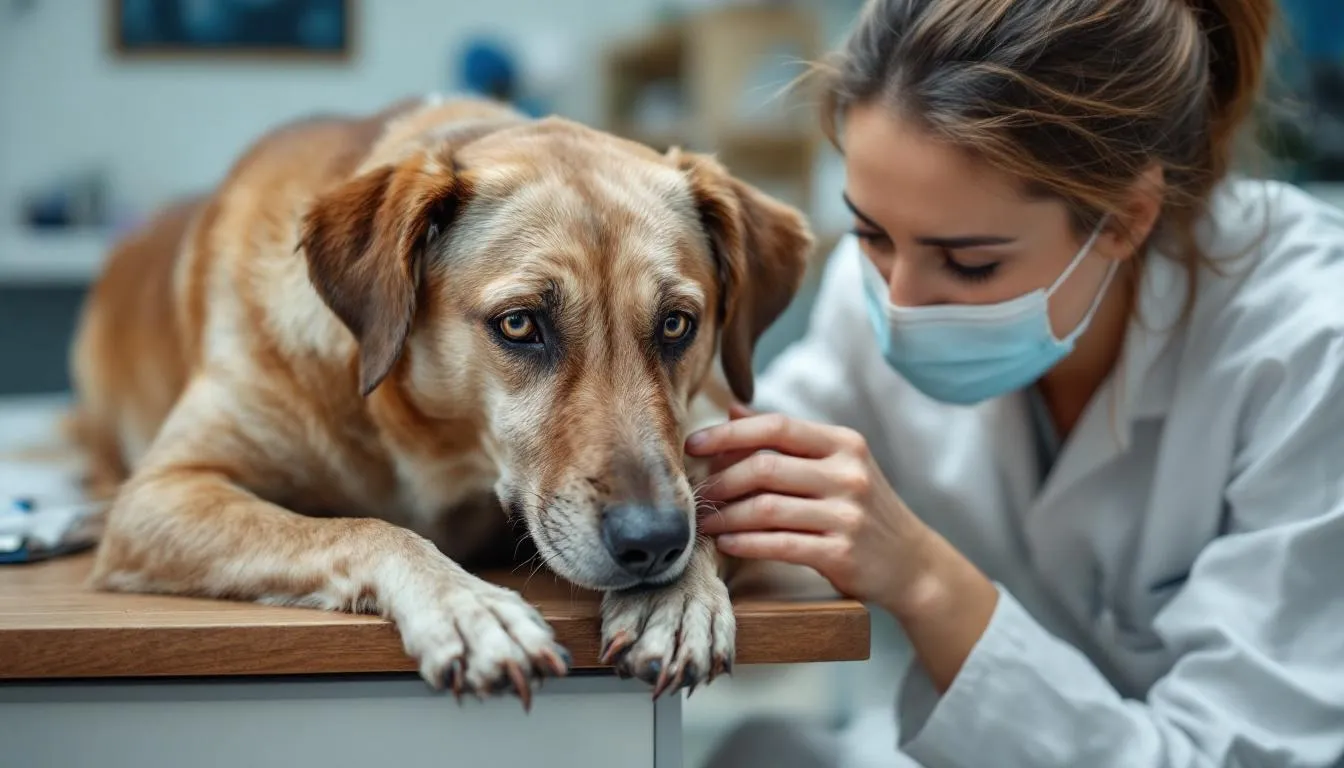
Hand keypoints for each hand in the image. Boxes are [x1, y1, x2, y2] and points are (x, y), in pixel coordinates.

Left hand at [686, 404, 936, 616]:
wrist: (913, 563)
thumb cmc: (862, 508)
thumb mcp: (835, 464)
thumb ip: (787, 439)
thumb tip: (732, 409)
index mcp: (844, 443)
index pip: (777, 427)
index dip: (729, 434)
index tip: (693, 444)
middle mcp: (848, 474)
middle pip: (765, 468)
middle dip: (720, 481)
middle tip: (697, 495)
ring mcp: (847, 515)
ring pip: (766, 509)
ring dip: (726, 516)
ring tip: (705, 522)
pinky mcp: (842, 553)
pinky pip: (779, 545)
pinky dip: (745, 543)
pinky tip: (727, 542)